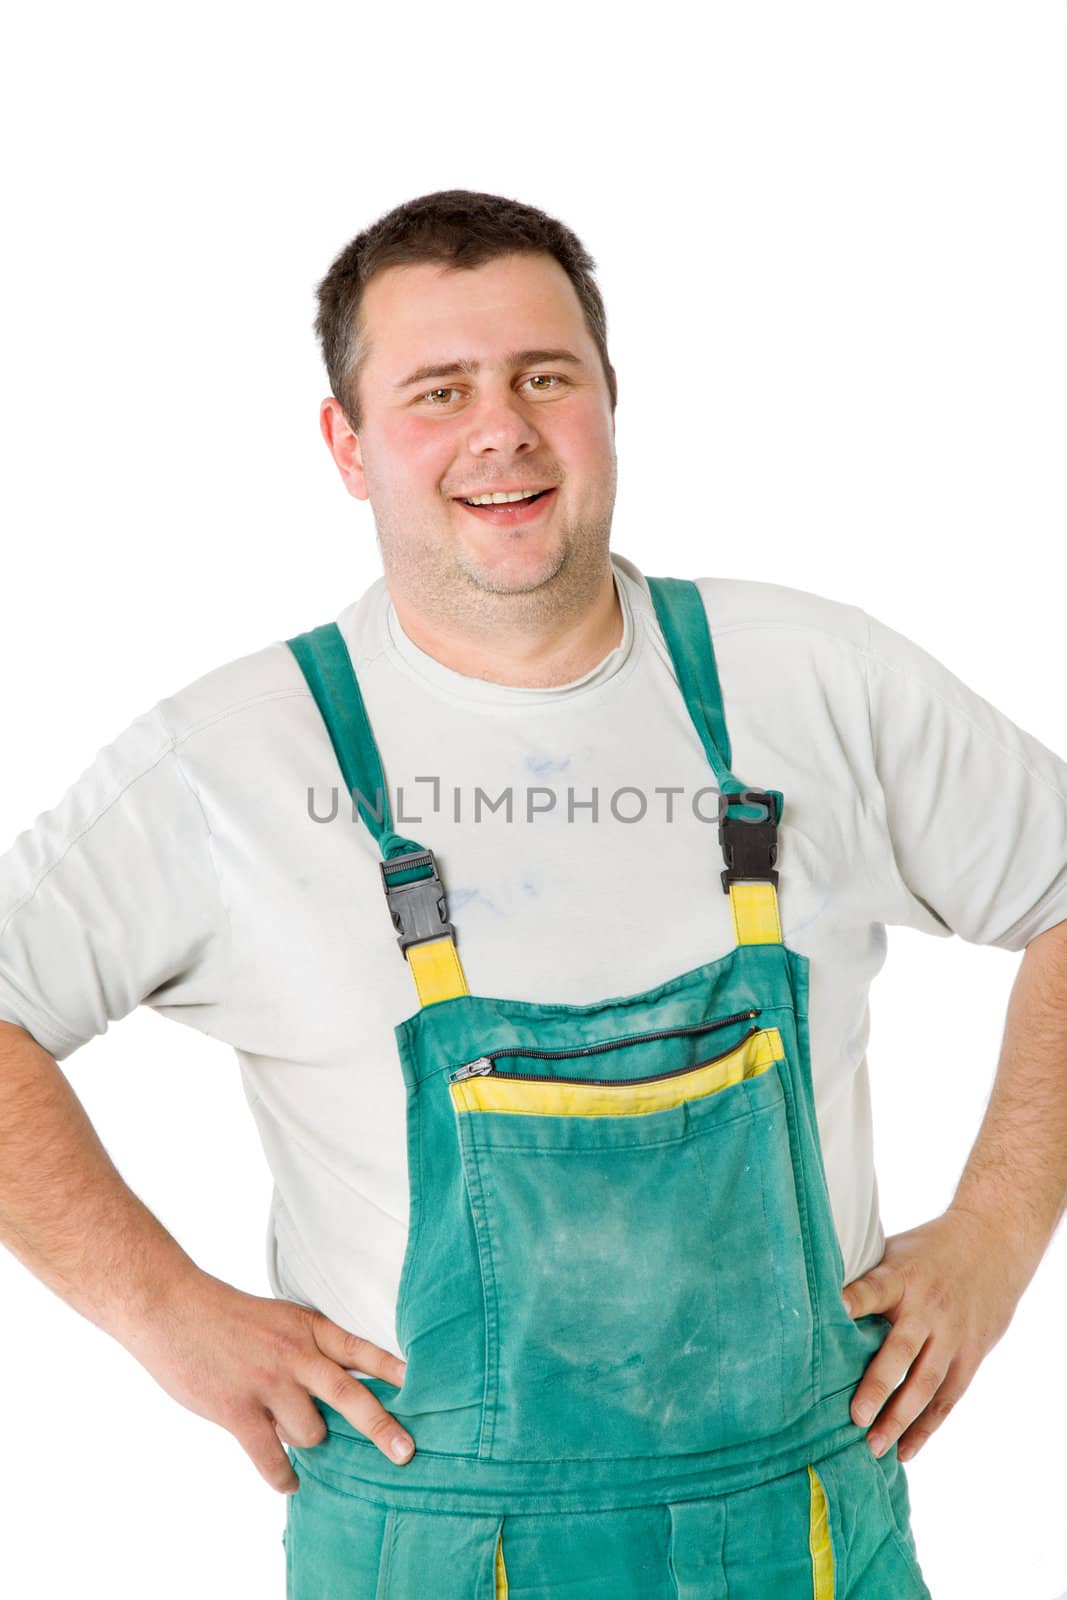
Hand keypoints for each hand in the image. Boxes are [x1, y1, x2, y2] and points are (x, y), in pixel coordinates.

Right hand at [115, 1266, 412, 1492]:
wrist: (171, 1307)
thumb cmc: (222, 1316)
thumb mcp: (276, 1319)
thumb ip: (304, 1352)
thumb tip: (325, 1402)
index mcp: (307, 1327)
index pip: (361, 1348)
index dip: (392, 1368)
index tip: (422, 1385)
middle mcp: (296, 1354)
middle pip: (352, 1396)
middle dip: (382, 1427)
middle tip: (406, 1451)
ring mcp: (269, 1383)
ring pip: (312, 1433)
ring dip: (307, 1440)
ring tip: (290, 1432)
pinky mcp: (239, 1410)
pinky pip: (273, 1458)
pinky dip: (284, 1476)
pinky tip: (290, 1481)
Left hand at [840, 1207, 1027, 1462]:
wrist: (992, 1244)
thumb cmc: (927, 1249)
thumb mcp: (895, 1250)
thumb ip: (864, 1277)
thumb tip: (809, 1293)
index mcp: (901, 1277)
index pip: (873, 1290)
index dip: (853, 1301)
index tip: (832, 1314)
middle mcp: (927, 1309)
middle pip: (901, 1351)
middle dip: (878, 1386)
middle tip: (854, 1417)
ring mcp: (951, 1335)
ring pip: (926, 1383)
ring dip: (900, 1418)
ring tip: (874, 1447)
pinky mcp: (970, 1355)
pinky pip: (947, 1397)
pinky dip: (927, 1426)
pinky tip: (905, 1450)